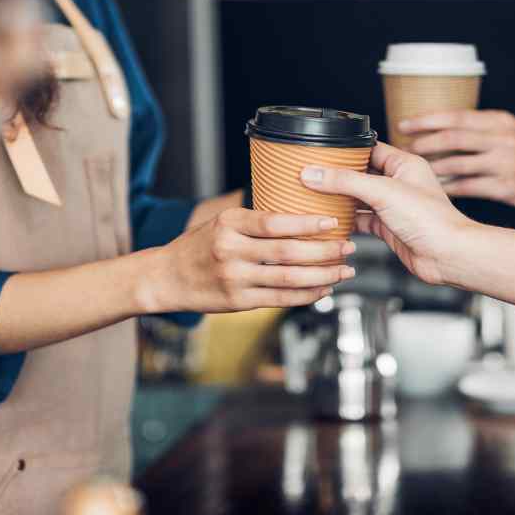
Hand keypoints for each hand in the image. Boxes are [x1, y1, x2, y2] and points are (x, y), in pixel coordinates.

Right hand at [153, 208, 355, 312]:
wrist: (166, 277)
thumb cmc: (199, 246)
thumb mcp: (221, 221)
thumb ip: (255, 220)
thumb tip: (299, 213)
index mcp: (229, 224)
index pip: (275, 222)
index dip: (307, 224)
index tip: (332, 222)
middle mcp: (231, 250)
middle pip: (288, 252)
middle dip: (324, 251)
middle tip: (348, 247)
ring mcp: (234, 278)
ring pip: (288, 278)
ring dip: (322, 275)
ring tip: (344, 271)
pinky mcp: (238, 301)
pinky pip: (280, 299)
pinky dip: (305, 295)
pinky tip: (323, 289)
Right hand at [299, 143, 474, 284]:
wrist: (447, 256)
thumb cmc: (431, 220)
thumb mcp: (383, 192)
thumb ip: (346, 181)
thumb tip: (314, 173)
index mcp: (404, 164)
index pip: (369, 148)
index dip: (346, 149)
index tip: (321, 151)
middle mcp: (399, 183)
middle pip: (361, 174)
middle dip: (338, 175)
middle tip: (313, 174)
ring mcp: (393, 206)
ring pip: (359, 198)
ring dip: (340, 198)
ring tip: (315, 195)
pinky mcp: (389, 228)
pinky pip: (362, 220)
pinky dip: (347, 221)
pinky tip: (331, 220)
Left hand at [398, 111, 514, 211]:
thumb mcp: (508, 129)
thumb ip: (478, 127)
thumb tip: (437, 128)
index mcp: (498, 121)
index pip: (456, 116)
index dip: (426, 120)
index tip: (404, 124)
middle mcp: (501, 140)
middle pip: (453, 138)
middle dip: (424, 143)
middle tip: (405, 149)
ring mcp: (503, 164)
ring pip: (457, 164)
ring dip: (431, 167)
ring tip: (414, 170)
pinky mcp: (504, 187)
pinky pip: (467, 187)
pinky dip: (447, 187)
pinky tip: (433, 187)